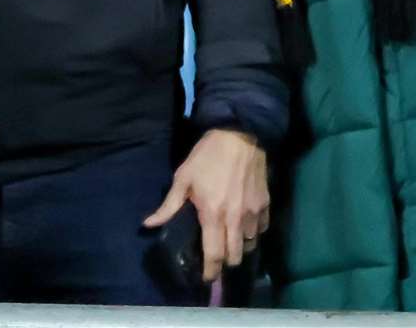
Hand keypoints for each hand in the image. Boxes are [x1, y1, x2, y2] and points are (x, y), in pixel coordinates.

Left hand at [145, 128, 268, 282]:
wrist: (239, 135)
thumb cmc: (207, 156)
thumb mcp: (183, 178)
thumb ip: (168, 206)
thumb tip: (149, 225)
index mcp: (213, 215)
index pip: (214, 254)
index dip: (211, 272)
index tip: (206, 279)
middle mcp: (236, 220)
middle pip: (235, 256)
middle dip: (225, 263)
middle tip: (216, 260)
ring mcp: (254, 214)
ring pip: (250, 245)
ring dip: (240, 249)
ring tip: (229, 243)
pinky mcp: (266, 205)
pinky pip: (262, 230)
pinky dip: (253, 234)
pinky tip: (244, 227)